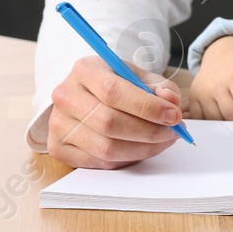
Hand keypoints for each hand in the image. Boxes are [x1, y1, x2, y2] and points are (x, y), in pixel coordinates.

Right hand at [48, 55, 183, 168]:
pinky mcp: (59, 148)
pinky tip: (143, 148)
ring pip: (105, 148)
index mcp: (85, 70)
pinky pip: (100, 161)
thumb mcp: (139, 75)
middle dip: (149, 131)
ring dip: (143, 148)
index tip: (174, 116)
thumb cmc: (116, 82)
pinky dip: (128, 159)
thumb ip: (160, 87)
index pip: (113, 92)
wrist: (87, 94)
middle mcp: (65, 96)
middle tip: (174, 132)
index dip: (147, 107)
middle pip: (109, 123)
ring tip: (164, 140)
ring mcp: (58, 125)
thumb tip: (171, 103)